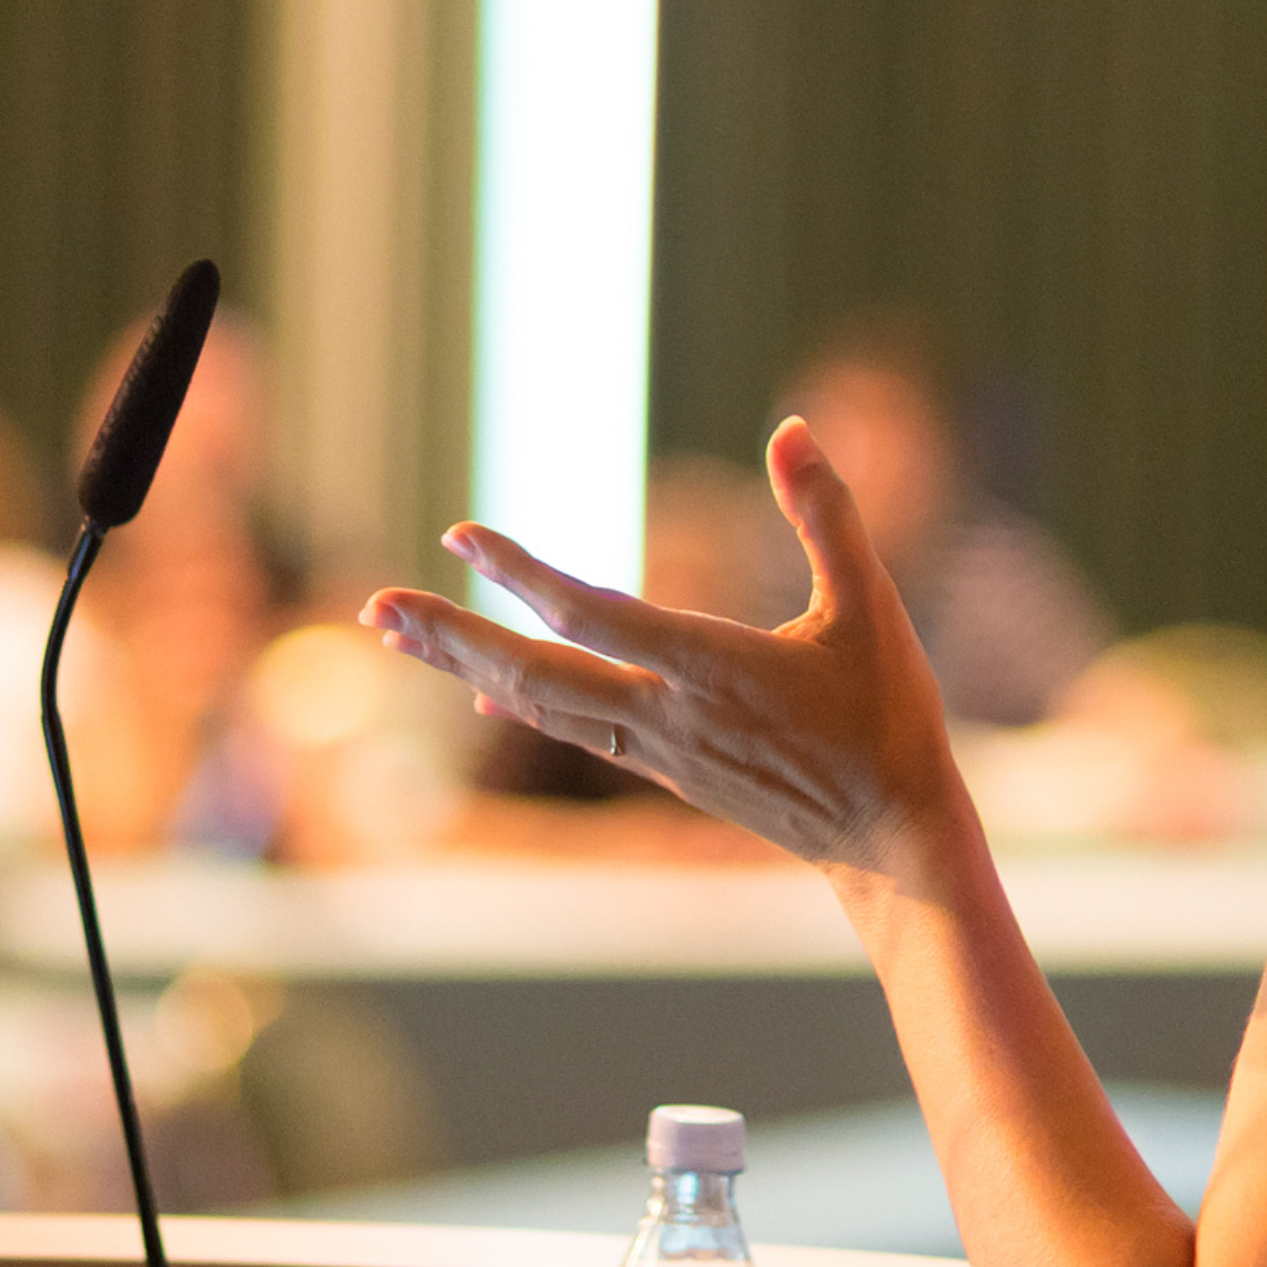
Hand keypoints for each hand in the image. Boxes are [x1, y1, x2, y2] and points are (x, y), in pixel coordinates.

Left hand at [362, 419, 969, 880]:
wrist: (890, 838)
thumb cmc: (888, 718)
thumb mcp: (869, 605)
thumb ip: (828, 514)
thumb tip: (793, 427)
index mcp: (711, 669)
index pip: (593, 616)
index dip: (522, 576)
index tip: (462, 537)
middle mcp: (665, 716)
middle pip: (534, 674)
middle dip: (452, 638)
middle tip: (376, 608)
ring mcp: (657, 751)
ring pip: (540, 704)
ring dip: (464, 666)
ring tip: (397, 633)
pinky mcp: (664, 772)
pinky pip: (573, 730)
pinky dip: (521, 702)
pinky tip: (482, 693)